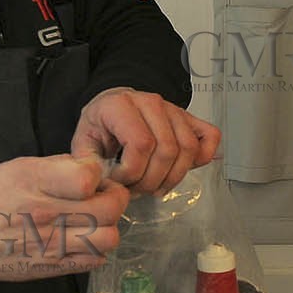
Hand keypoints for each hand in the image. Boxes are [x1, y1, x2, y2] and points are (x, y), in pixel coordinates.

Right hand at [0, 154, 128, 280]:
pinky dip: (97, 250)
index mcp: (37, 182)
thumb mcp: (22, 166)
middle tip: (104, 198)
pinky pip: (94, 260)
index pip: (88, 178)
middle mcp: (48, 213)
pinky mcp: (53, 265)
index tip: (95, 176)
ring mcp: (52, 243)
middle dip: (115, 199)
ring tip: (96, 222)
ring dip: (109, 228)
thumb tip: (94, 168)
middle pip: (109, 209)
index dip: (100, 175)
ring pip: (109, 238)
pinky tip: (84, 240)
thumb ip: (61, 165)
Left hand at [71, 87, 220, 194]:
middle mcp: (151, 103)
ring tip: (155, 185)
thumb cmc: (100, 126)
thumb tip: (100, 184)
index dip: (131, 173)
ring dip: (173, 177)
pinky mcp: (189, 118)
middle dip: (151, 180)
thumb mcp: (83, 143)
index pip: (141, 144)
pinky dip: (203, 157)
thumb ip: (88, 164)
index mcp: (121, 105)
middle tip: (137, 189)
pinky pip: (210, 136)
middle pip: (167, 150)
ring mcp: (173, 109)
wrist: (112, 107)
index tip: (119, 182)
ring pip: (188, 148)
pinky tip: (182, 169)